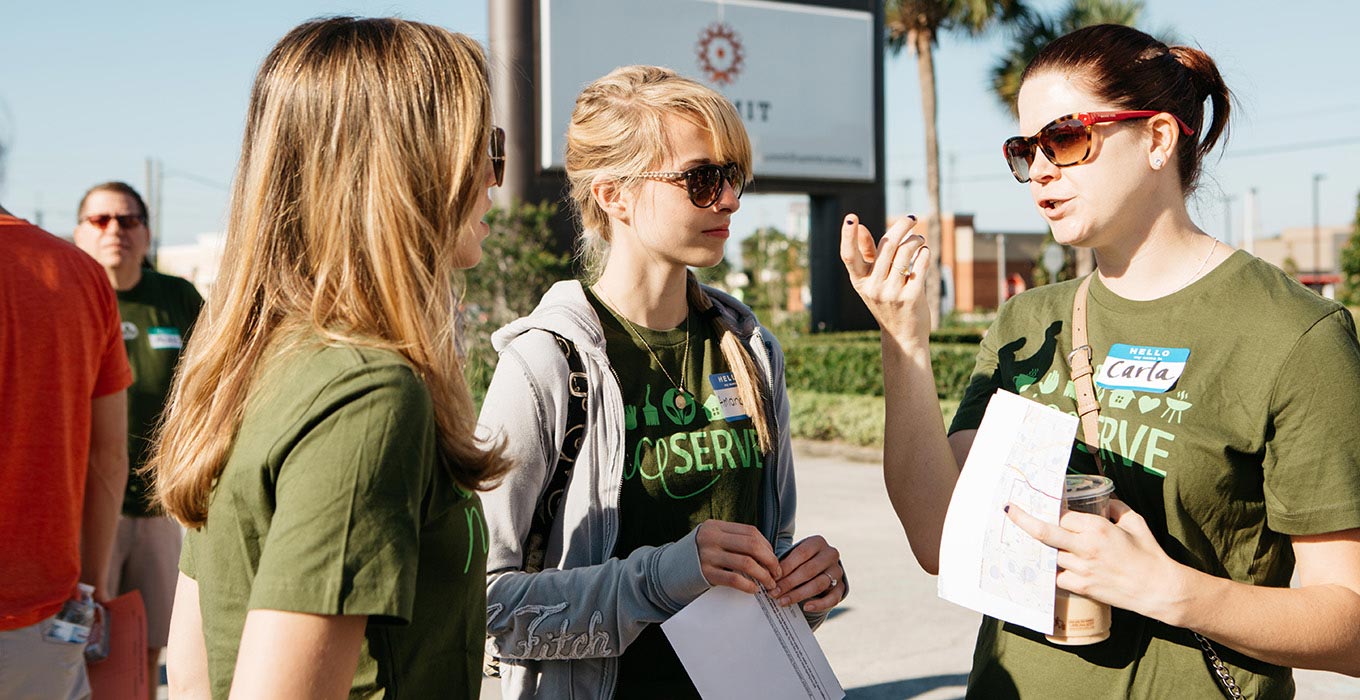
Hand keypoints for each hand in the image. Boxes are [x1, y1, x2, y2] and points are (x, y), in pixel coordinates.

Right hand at [695, 520, 782, 594]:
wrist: (670, 570)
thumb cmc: (699, 556)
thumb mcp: (713, 540)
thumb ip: (734, 541)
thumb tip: (767, 553)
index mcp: (716, 526)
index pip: (751, 532)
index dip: (767, 546)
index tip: (774, 559)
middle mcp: (712, 538)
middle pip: (752, 545)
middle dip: (770, 560)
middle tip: (776, 572)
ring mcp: (708, 555)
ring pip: (746, 563)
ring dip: (763, 575)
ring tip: (769, 583)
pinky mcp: (705, 573)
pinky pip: (734, 579)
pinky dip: (748, 585)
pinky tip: (754, 589)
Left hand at [773, 536, 844, 612]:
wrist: (821, 569)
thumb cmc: (801, 562)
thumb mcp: (794, 556)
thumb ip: (784, 564)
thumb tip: (769, 577)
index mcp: (818, 542)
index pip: (801, 554)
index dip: (786, 567)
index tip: (772, 578)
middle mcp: (830, 555)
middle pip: (809, 570)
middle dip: (789, 583)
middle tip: (774, 593)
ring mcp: (837, 571)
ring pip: (819, 584)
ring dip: (798, 594)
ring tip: (783, 601)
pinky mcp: (841, 587)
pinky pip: (832, 598)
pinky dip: (819, 604)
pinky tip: (806, 607)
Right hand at [838, 213, 930, 344]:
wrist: (903, 336)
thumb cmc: (887, 303)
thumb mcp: (871, 282)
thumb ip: (867, 254)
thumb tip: (860, 227)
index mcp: (859, 281)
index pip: (849, 256)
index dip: (847, 236)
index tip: (851, 217)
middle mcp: (873, 287)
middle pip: (887, 245)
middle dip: (902, 226)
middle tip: (912, 218)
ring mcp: (892, 293)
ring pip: (906, 252)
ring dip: (916, 240)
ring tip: (920, 240)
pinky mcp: (911, 298)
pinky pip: (920, 265)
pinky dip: (925, 254)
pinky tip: (925, 252)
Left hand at [1006, 499, 1186, 621]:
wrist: (1159, 589)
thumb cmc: (1149, 553)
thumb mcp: (1135, 521)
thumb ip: (1116, 507)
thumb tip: (1104, 501)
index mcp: (1097, 528)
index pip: (1062, 515)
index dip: (1052, 509)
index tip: (1041, 503)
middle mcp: (1085, 547)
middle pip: (1044, 532)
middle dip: (1023, 520)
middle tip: (1009, 511)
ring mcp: (1081, 569)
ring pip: (1050, 555)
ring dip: (1042, 549)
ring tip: (1027, 540)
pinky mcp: (1082, 587)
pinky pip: (1057, 576)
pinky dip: (1053, 570)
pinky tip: (1050, 565)